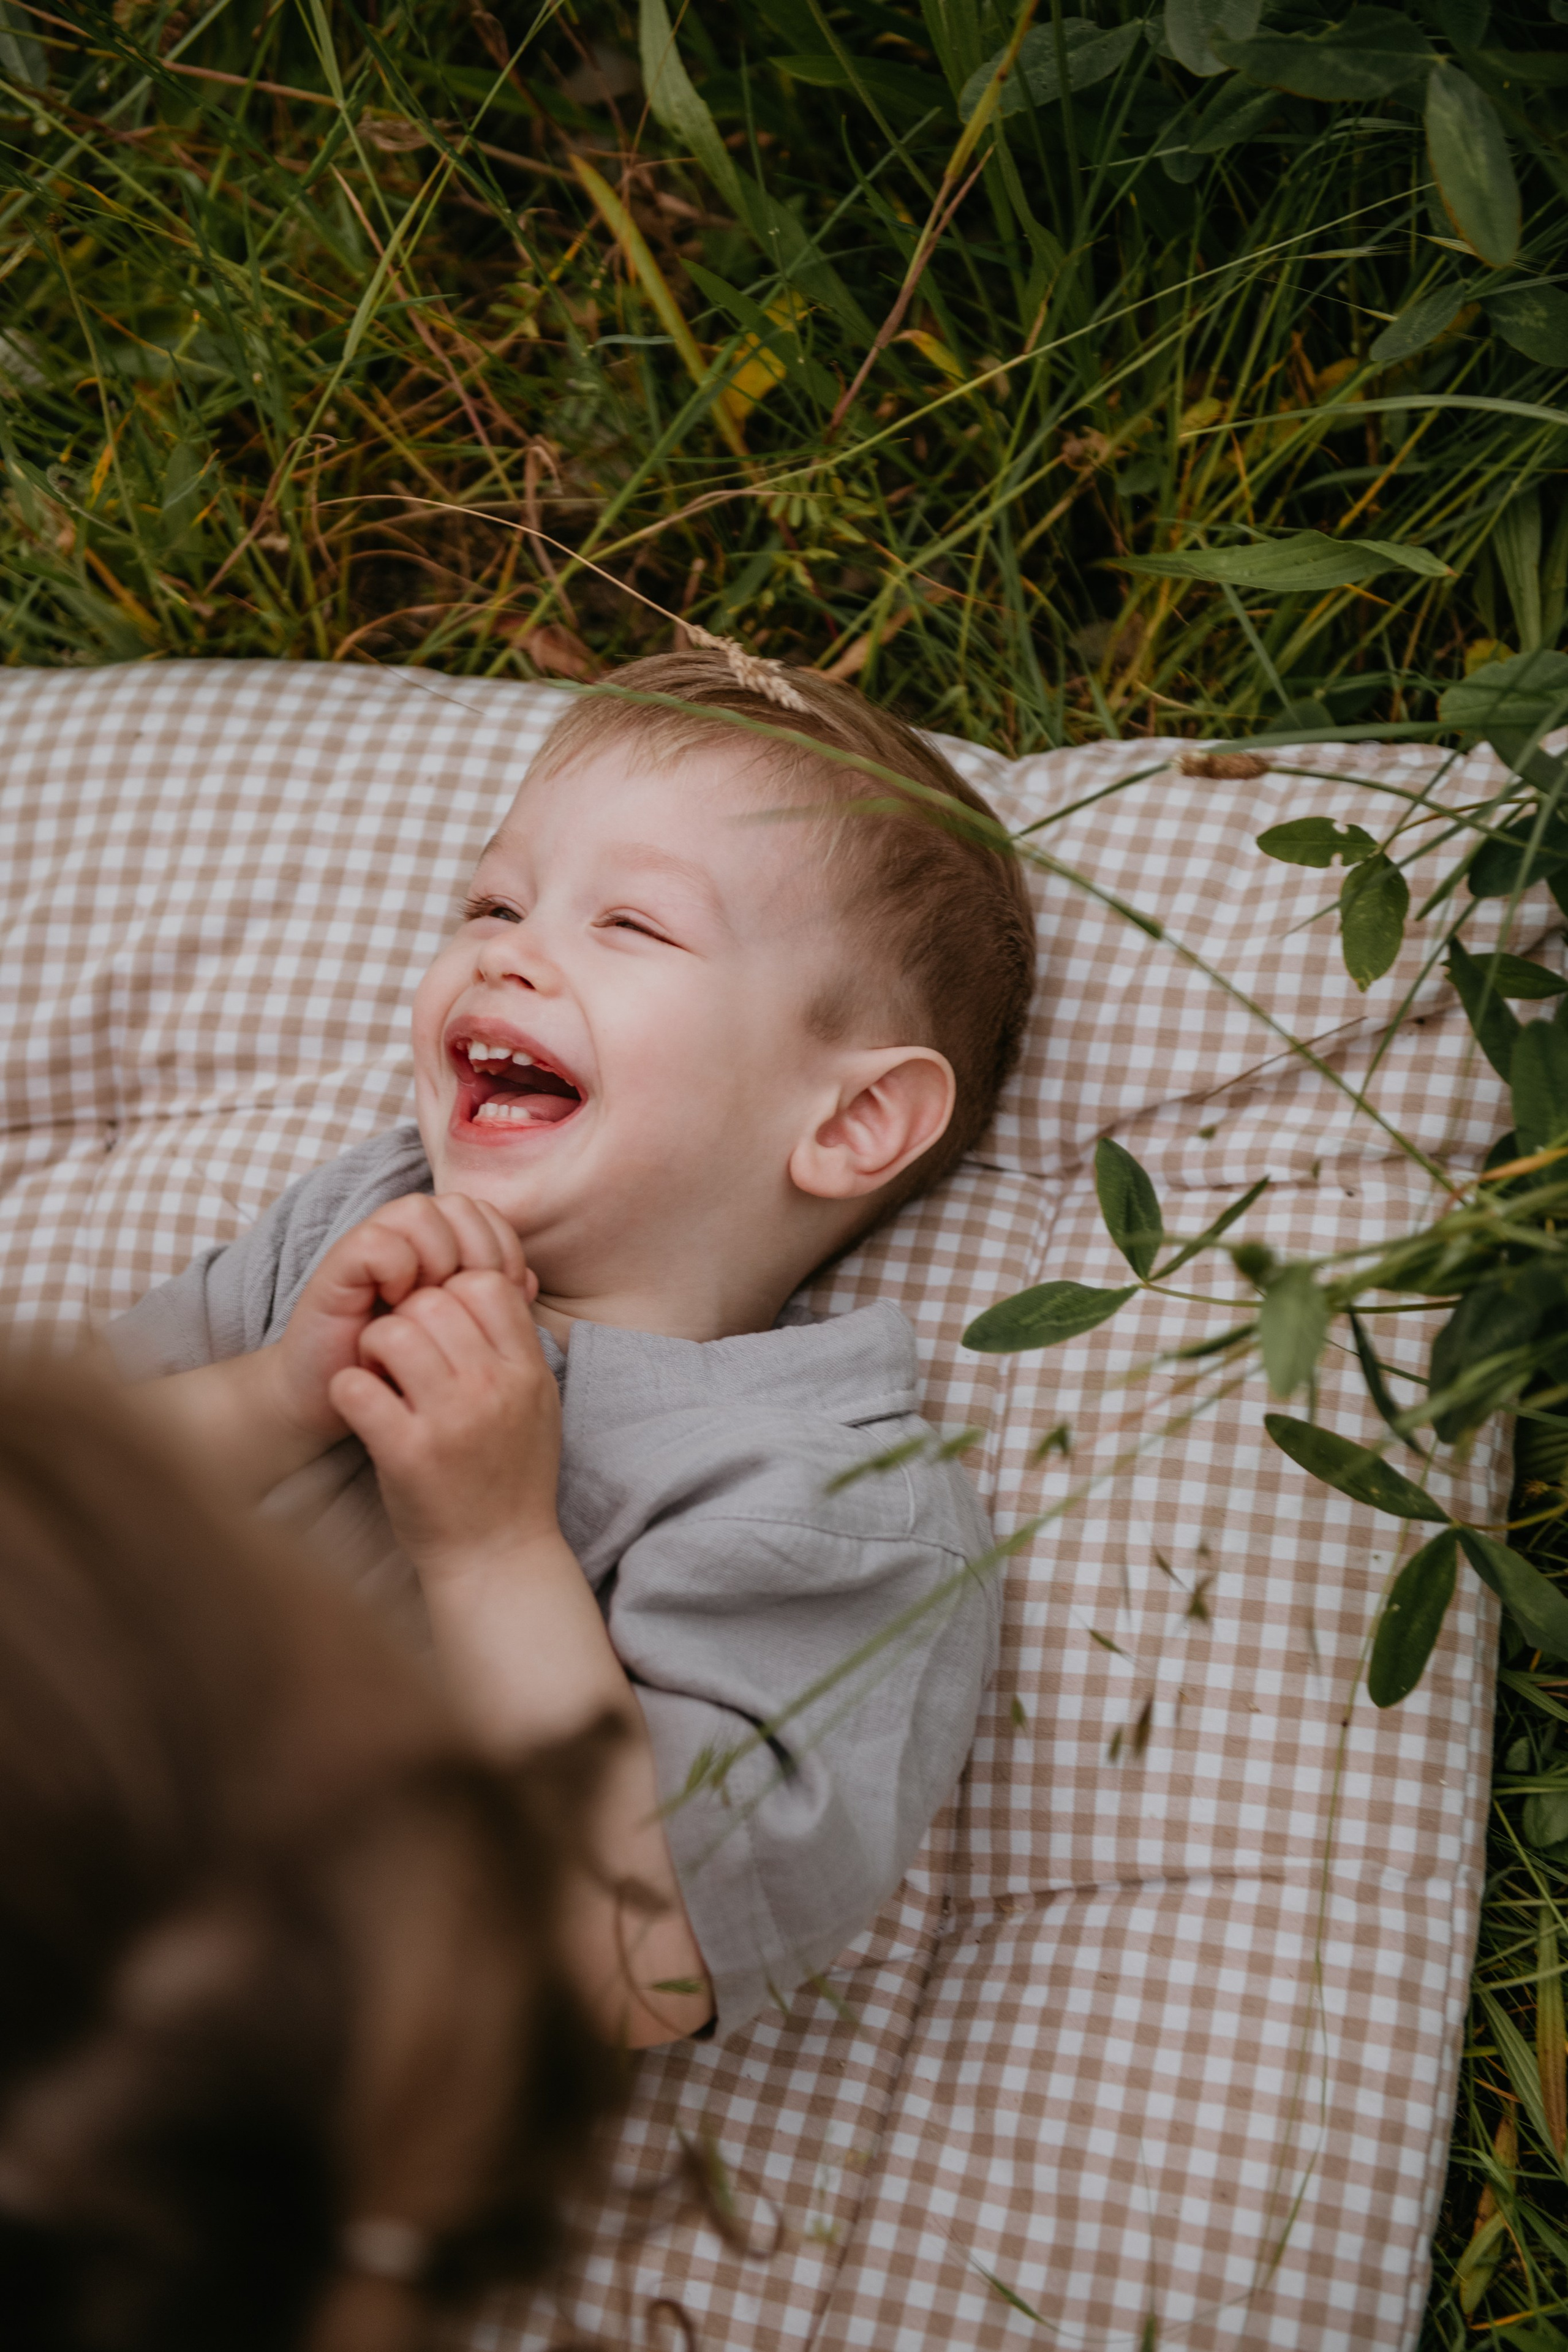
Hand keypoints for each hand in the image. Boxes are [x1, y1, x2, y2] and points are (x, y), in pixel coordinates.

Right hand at [270, 1192, 533, 1453]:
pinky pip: (376, 1241)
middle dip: (477, 1249)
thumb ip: (493, 1310)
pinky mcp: (337, 1269)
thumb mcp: (458, 1343)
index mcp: (439, 1249)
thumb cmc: (400, 1375)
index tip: (505, 1296)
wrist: (331, 1406)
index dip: (504, 1249)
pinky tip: (397, 1306)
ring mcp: (370, 1250)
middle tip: (468, 1299)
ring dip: (438, 1256)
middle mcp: (405, 1240)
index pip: (486, 1215)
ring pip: (418, 1210)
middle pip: (458, 1204)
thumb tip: (529, 1283)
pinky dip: (396, 1270)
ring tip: (432, 1300)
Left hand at [327, 1262, 560, 1575]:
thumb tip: (502, 1283)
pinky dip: (349, 1389)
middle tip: (398, 1350)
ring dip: (373, 1347)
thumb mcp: (537, 1404)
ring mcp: (449, 1420)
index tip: (438, 1322)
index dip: (452, 1290)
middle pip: (433, 1300)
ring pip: (392, 1332)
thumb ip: (518, 1347)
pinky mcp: (405, 1453)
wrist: (497, 1556)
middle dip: (405, 1315)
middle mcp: (491, 1388)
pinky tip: (361, 1406)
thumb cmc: (512, 1477)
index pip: (486, 1283)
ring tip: (379, 1375)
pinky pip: (356, 1386)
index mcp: (526, 1371)